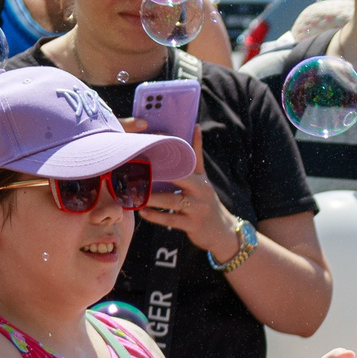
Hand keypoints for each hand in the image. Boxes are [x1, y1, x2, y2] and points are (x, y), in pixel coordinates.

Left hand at [136, 129, 239, 260]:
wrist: (221, 231)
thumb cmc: (206, 200)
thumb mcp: (203, 178)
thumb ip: (197, 154)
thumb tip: (196, 126)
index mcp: (200, 177)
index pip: (186, 158)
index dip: (171, 149)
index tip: (151, 141)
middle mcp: (200, 190)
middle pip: (179, 178)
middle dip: (158, 172)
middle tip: (137, 168)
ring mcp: (197, 208)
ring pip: (172, 200)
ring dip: (152, 197)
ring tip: (135, 193)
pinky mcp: (192, 225)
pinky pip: (171, 220)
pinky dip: (156, 216)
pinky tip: (142, 212)